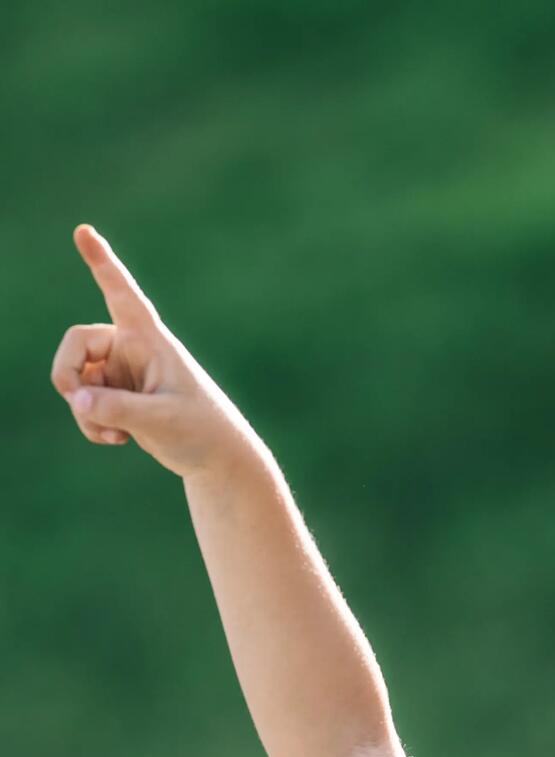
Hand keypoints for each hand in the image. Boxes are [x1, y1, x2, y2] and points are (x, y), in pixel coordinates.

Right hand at [50, 224, 260, 476]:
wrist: (217, 459)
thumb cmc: (202, 431)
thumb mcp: (161, 419)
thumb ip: (116, 409)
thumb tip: (76, 400)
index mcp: (151, 340)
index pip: (122, 294)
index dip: (102, 262)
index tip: (83, 230)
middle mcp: (132, 349)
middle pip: (75, 345)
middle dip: (67, 376)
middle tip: (79, 403)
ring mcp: (123, 373)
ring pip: (76, 380)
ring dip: (84, 409)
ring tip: (114, 434)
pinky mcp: (119, 396)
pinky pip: (84, 402)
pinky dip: (91, 421)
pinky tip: (116, 439)